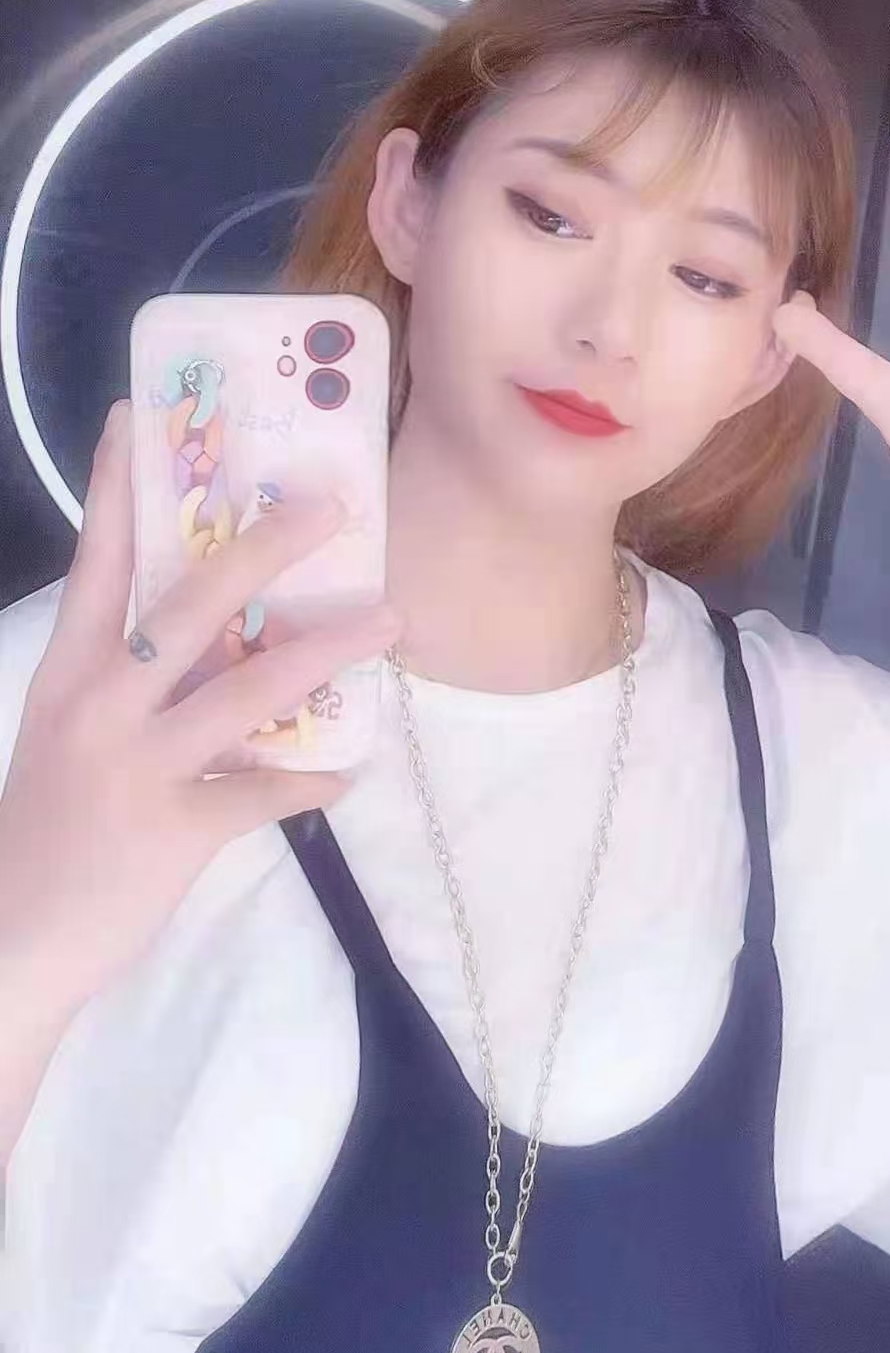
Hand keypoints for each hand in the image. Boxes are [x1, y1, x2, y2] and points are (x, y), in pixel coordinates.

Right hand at [0, 400, 399, 1018]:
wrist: (12, 938)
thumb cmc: (50, 825)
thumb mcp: (73, 735)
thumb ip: (137, 685)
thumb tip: (226, 640)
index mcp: (71, 672)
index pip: (98, 560)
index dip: (119, 486)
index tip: (135, 414)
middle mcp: (100, 705)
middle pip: (190, 604)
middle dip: (265, 548)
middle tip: (330, 506)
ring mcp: (137, 765)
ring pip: (247, 690)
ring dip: (326, 650)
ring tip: (389, 620)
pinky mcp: (173, 829)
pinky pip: (262, 794)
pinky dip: (310, 781)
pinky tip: (350, 770)